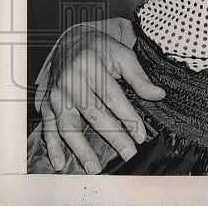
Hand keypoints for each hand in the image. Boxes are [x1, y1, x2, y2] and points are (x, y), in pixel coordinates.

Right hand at [38, 26, 164, 172]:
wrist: (71, 40)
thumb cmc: (100, 49)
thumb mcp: (123, 55)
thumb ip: (139, 77)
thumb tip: (159, 95)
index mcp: (92, 67)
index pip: (113, 97)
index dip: (128, 118)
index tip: (140, 135)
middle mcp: (71, 82)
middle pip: (94, 114)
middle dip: (113, 137)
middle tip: (128, 154)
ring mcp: (57, 94)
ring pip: (69, 125)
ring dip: (81, 148)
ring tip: (95, 166)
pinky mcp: (47, 103)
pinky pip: (48, 127)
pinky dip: (52, 146)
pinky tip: (60, 162)